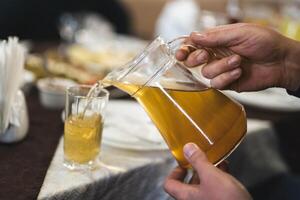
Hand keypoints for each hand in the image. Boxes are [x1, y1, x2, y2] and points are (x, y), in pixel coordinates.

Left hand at [164, 143, 251, 199]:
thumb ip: (198, 161)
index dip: (173, 172)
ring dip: (208, 172)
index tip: (182, 163)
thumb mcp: (211, 176)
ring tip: (215, 161)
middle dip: (195, 170)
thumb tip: (188, 148)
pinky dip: (218, 178)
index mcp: (186, 196)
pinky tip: (225, 169)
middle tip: (199, 159)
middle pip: (187, 184)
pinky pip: (214, 189)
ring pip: (202, 186)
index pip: (169, 184)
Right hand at [177, 23, 299, 91]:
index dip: (184, 48)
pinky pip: (216, 83)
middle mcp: (215, 55)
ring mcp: (220, 69)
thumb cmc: (264, 42)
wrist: (281, 62)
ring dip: (221, 66)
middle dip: (196, 58)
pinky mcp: (226, 82)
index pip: (193, 44)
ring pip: (205, 72)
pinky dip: (227, 77)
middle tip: (206, 55)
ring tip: (238, 61)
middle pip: (192, 60)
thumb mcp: (240, 33)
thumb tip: (193, 36)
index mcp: (216, 40)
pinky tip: (239, 71)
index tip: (180, 53)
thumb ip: (216, 37)